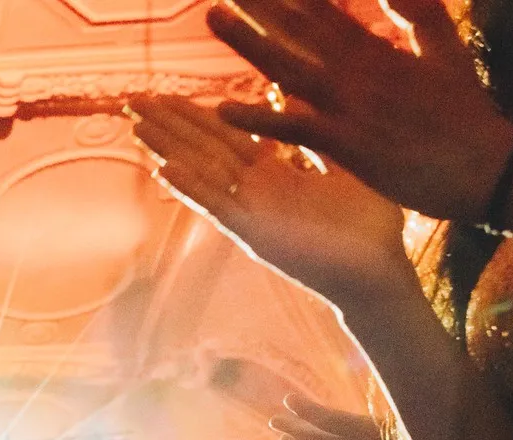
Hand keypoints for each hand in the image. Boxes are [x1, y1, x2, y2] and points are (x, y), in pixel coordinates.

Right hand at [129, 94, 412, 303]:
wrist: (376, 271)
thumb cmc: (369, 226)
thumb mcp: (346, 168)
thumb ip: (315, 141)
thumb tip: (302, 102)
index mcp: (275, 176)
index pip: (226, 137)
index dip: (196, 116)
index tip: (168, 96)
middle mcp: (255, 193)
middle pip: (205, 149)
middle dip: (171, 125)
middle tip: (136, 101)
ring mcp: (251, 214)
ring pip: (202, 173)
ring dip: (169, 149)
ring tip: (137, 126)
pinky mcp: (254, 234)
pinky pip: (217, 206)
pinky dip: (192, 187)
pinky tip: (165, 168)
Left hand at [205, 0, 512, 226]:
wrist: (484, 167)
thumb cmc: (464, 115)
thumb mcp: (445, 52)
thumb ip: (417, 16)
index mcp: (378, 52)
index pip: (326, 11)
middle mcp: (358, 72)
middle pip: (299, 29)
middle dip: (261, 3)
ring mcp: (350, 106)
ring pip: (288, 66)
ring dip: (248, 41)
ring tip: (213, 17)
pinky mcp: (346, 143)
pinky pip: (294, 128)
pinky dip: (259, 119)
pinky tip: (222, 110)